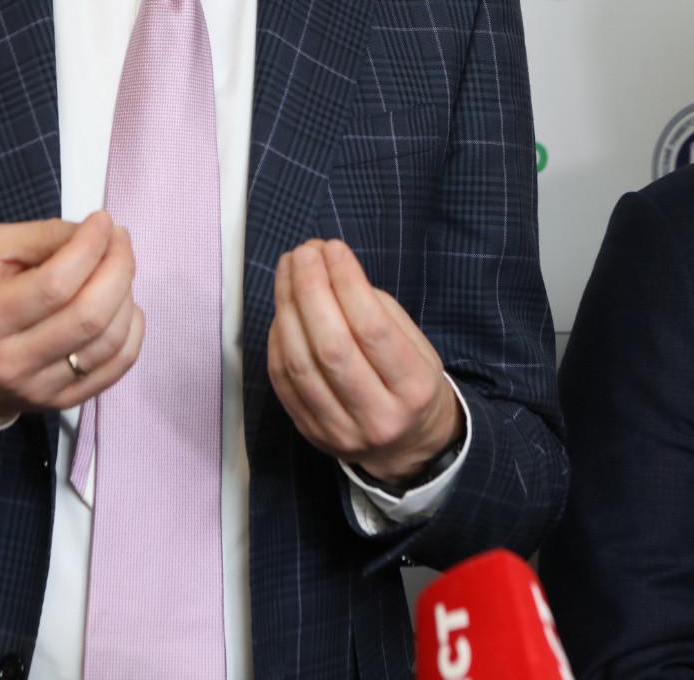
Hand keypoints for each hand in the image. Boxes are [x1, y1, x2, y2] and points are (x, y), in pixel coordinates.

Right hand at [0, 211, 142, 423]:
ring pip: (109, 341)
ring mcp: (40, 388)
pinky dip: (132, 330)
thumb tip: (93, 231)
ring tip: (117, 270)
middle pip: (89, 315)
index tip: (101, 221)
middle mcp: (12, 361)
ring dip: (126, 294)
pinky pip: (117, 368)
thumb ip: (41, 236)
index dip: (89, 247)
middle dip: (118, 267)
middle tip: (119, 240)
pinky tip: (123, 306)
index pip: (54, 284)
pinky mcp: (62, 403)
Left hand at [267, 238, 462, 487]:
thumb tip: (328, 267)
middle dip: (310, 288)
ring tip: (289, 269)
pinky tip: (283, 307)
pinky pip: (282, 380)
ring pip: (299, 364)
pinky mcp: (310, 434)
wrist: (406, 446)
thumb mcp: (415, 344)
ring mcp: (340, 432)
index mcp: (413, 389)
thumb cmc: (409, 381)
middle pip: (331, 347)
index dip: (347, 281)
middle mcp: (378, 417)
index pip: (373, 329)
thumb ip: (376, 308)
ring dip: (287, 306)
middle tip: (304, 252)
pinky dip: (278, 336)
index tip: (334, 248)